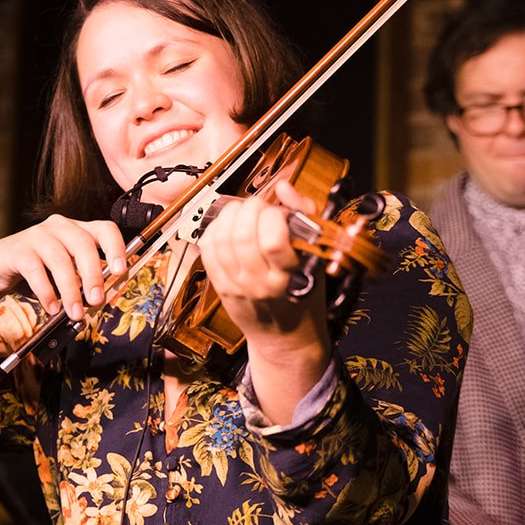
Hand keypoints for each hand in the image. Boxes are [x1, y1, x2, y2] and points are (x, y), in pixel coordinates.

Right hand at [0, 215, 127, 333]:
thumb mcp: (65, 274)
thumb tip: (103, 298)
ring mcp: (38, 235)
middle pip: (84, 245)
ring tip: (74, 312)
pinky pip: (35, 270)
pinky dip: (46, 291)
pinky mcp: (18, 249)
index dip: (116, 248)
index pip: (105, 229)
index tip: (120, 271)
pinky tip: (51, 307)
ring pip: (60, 259)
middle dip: (93, 275)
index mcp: (78, 230)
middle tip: (96, 301)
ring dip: (70, 290)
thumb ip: (83, 281)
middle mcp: (60, 227)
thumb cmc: (37, 270)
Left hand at [199, 180, 330, 421]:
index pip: (272, 242)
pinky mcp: (219, 285)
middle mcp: (259, 284)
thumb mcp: (316, 259)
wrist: (283, 337)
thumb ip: (304, 218)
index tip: (279, 213)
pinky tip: (228, 225)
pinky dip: (215, 228)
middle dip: (250, 209)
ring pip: (221, 238)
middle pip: (242, 236)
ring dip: (231, 214)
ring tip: (244, 212)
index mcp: (290, 278)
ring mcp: (236, 285)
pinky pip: (207, 248)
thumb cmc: (304, 295)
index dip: (273, 216)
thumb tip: (283, 187)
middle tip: (260, 207)